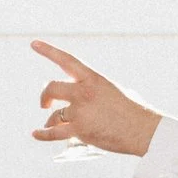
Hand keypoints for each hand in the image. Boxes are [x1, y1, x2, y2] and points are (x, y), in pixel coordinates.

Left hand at [31, 41, 161, 156]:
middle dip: (45, 96)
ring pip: (53, 115)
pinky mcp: (79, 129)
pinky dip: (43, 134)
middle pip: (51, 88)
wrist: (143, 130)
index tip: (34, 43)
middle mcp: (84, 92)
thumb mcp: (114, 90)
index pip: (67, 60)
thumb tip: (84, 98)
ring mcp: (80, 110)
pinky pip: (53, 133)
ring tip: (53, 125)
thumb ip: (96, 90)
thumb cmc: (133, 111)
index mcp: (94, 78)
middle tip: (45, 104)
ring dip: (51, 121)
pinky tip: (36, 134)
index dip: (49, 51)